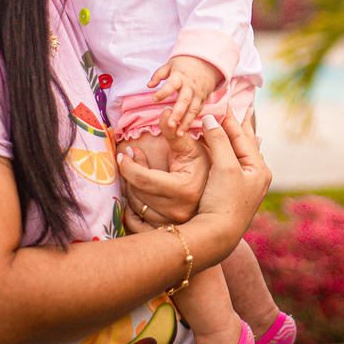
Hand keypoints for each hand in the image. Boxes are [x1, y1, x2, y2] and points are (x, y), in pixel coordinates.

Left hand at [118, 111, 208, 227]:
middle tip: (130, 158)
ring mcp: (171, 224)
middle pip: (138, 192)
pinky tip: (136, 194)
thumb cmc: (207, 170)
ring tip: (137, 172)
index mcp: (183, 190)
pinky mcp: (165, 231)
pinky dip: (131, 210)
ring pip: (136, 206)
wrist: (220, 196)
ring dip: (131, 187)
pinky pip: (136, 224)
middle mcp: (177, 211)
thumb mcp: (192, 149)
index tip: (124, 153)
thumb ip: (175, 133)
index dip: (128, 165)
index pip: (144, 179)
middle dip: (130, 173)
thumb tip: (165, 112)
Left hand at [148, 55, 223, 135]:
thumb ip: (159, 75)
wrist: (209, 62)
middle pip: (184, 101)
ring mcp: (199, 94)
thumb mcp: (171, 64)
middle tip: (170, 125)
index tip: (155, 99)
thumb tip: (149, 86)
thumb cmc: (185, 64)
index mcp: (181, 76)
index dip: (164, 92)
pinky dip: (191, 121)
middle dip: (177, 114)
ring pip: (193, 110)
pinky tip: (184, 130)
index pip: (172, 84)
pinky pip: (198, 111)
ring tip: (178, 134)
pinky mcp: (204, 99)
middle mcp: (191, 86)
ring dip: (186, 122)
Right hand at [193, 112, 270, 238]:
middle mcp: (256, 176)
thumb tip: (211, 119)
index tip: (222, 102)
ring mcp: (246, 185)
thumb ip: (219, 141)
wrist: (217, 236)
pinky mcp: (233, 193)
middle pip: (246, 143)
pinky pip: (231, 164)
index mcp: (259, 169)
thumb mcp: (224, 167)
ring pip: (239, 153)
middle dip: (239, 125)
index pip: (243, 137)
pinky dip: (226, 151)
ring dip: (232, 137)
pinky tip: (227, 148)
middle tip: (239, 105)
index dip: (231, 119)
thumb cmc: (223, 201)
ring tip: (234, 121)